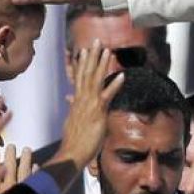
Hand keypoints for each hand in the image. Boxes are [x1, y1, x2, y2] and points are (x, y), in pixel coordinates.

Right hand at [53, 40, 123, 167]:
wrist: (71, 153)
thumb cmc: (73, 140)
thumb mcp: (72, 119)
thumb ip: (73, 106)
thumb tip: (70, 98)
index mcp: (77, 100)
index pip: (78, 77)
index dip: (81, 62)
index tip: (83, 50)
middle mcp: (81, 99)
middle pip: (86, 72)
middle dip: (92, 56)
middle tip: (96, 41)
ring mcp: (89, 104)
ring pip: (95, 79)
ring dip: (102, 64)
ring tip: (108, 50)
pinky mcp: (97, 112)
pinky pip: (107, 96)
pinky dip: (115, 85)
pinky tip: (122, 76)